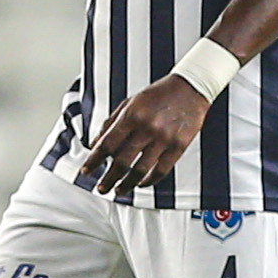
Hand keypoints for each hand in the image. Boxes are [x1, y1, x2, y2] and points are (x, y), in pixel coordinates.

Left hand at [80, 75, 210, 198]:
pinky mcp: (179, 146)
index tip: (86, 171)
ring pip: (140, 170)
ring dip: (127, 184)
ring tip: (119, 191)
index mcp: (132, 115)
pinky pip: (161, 170)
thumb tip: (95, 144)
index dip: (93, 160)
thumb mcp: (130, 102)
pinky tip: (141, 183)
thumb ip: (111, 122)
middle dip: (108, 178)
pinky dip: (149, 181)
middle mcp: (147, 128)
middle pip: (122, 161)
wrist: (191, 87)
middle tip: (101, 188)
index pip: (107, 144)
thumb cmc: (159, 94)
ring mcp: (164, 138)